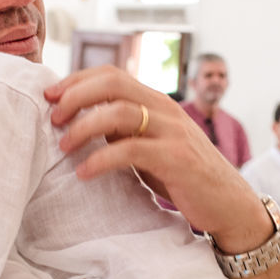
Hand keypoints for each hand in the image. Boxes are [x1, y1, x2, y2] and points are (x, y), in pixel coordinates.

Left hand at [45, 67, 273, 252]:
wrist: (229, 204)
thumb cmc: (183, 176)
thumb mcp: (150, 146)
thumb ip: (124, 130)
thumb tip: (83, 121)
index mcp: (156, 102)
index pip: (112, 74)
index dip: (77, 80)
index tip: (50, 96)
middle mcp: (165, 109)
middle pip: (112, 83)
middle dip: (75, 96)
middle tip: (53, 117)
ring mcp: (172, 131)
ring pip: (119, 112)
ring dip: (84, 127)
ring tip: (63, 146)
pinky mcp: (176, 158)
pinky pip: (130, 150)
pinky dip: (100, 160)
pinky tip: (84, 173)